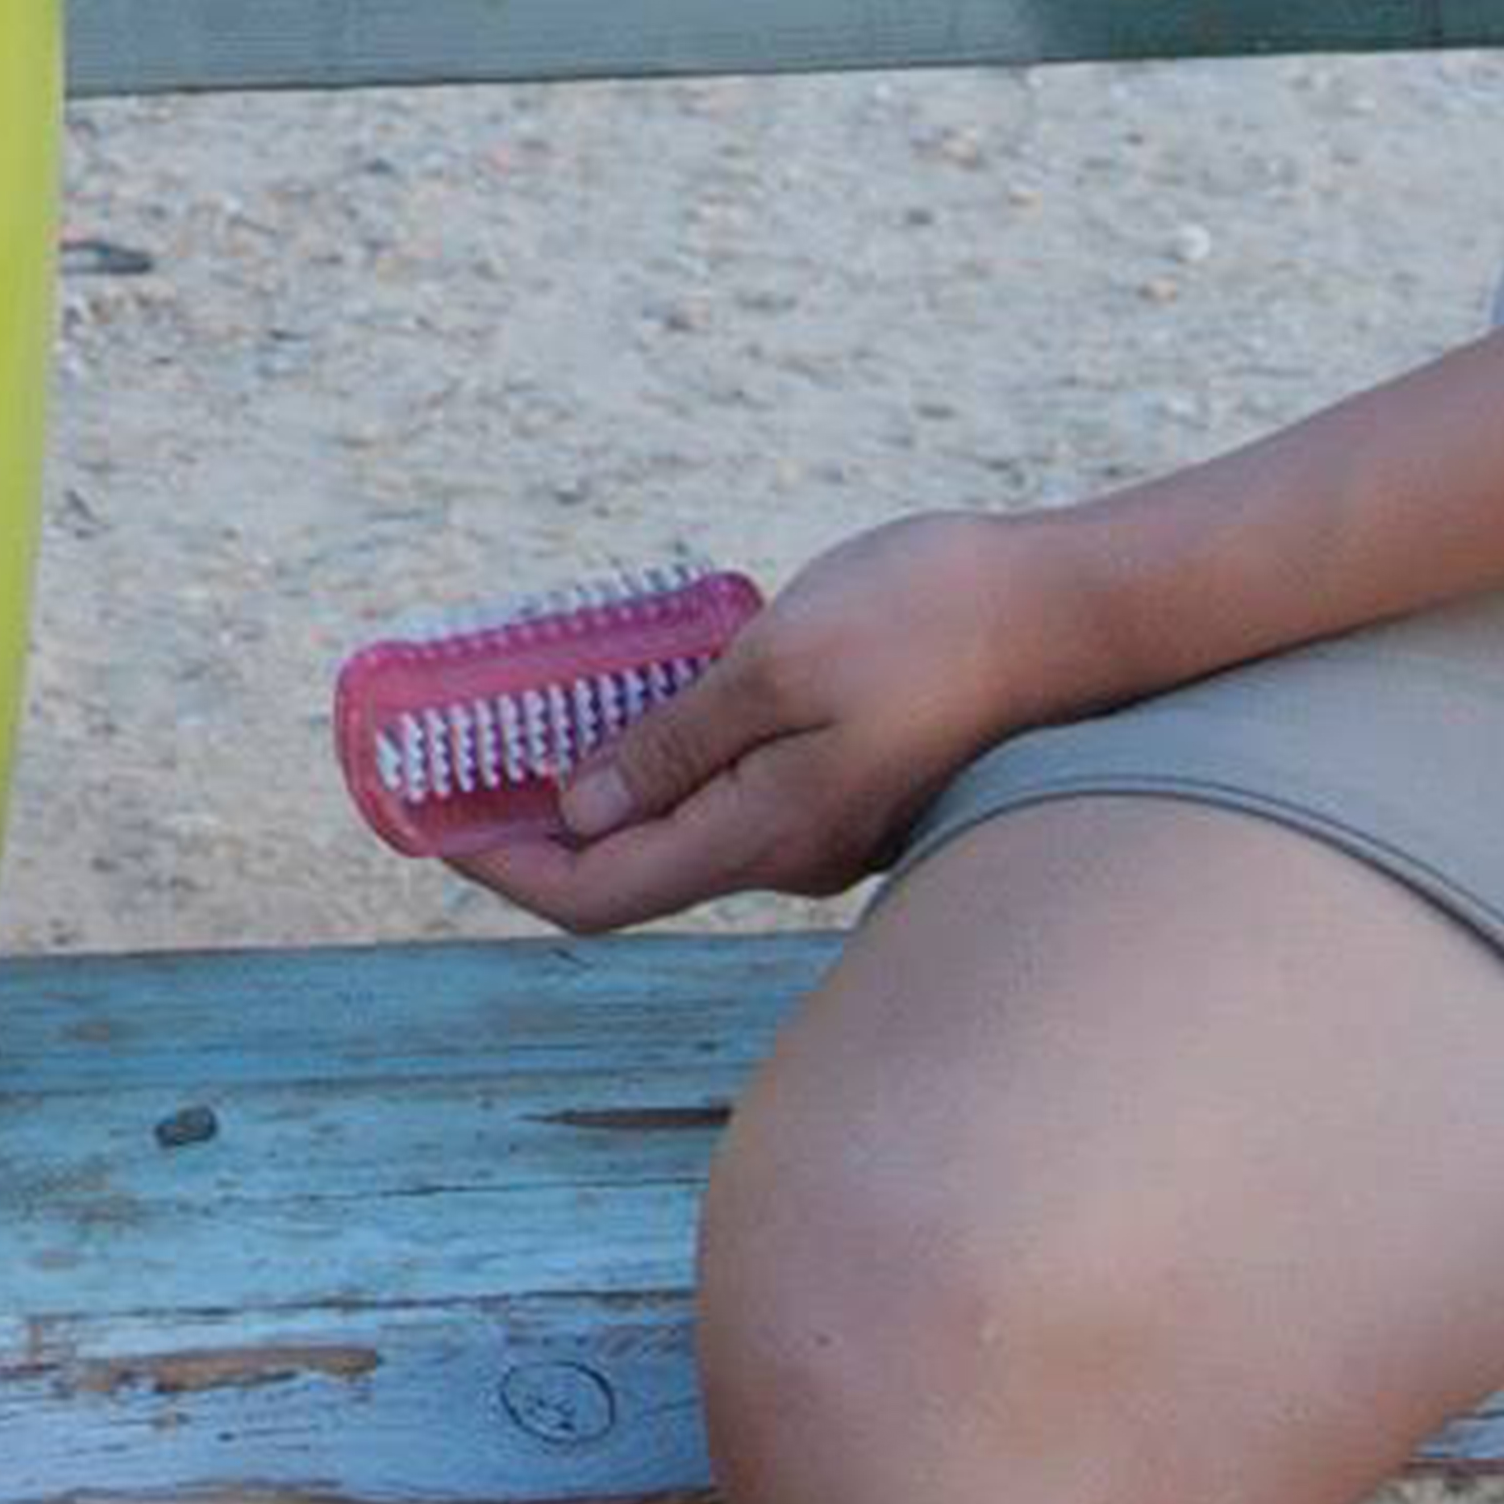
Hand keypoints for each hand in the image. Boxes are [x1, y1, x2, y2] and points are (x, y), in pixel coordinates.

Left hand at [443, 508, 1099, 935]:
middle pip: (631, 869)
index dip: (503, 865)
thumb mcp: (778, 664)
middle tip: (456, 756)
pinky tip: (639, 685)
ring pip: (681, 824)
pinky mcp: (851, 781)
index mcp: (765, 832)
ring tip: (527, 708)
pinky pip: (731, 786)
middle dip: (534, 822)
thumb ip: (675, 744)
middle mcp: (788, 849)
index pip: (600, 892)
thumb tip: (577, 811)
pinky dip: (664, 750)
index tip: (427, 817)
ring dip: (598, 781)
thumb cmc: (931, 621)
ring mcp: (824, 822)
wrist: (1076, 610)